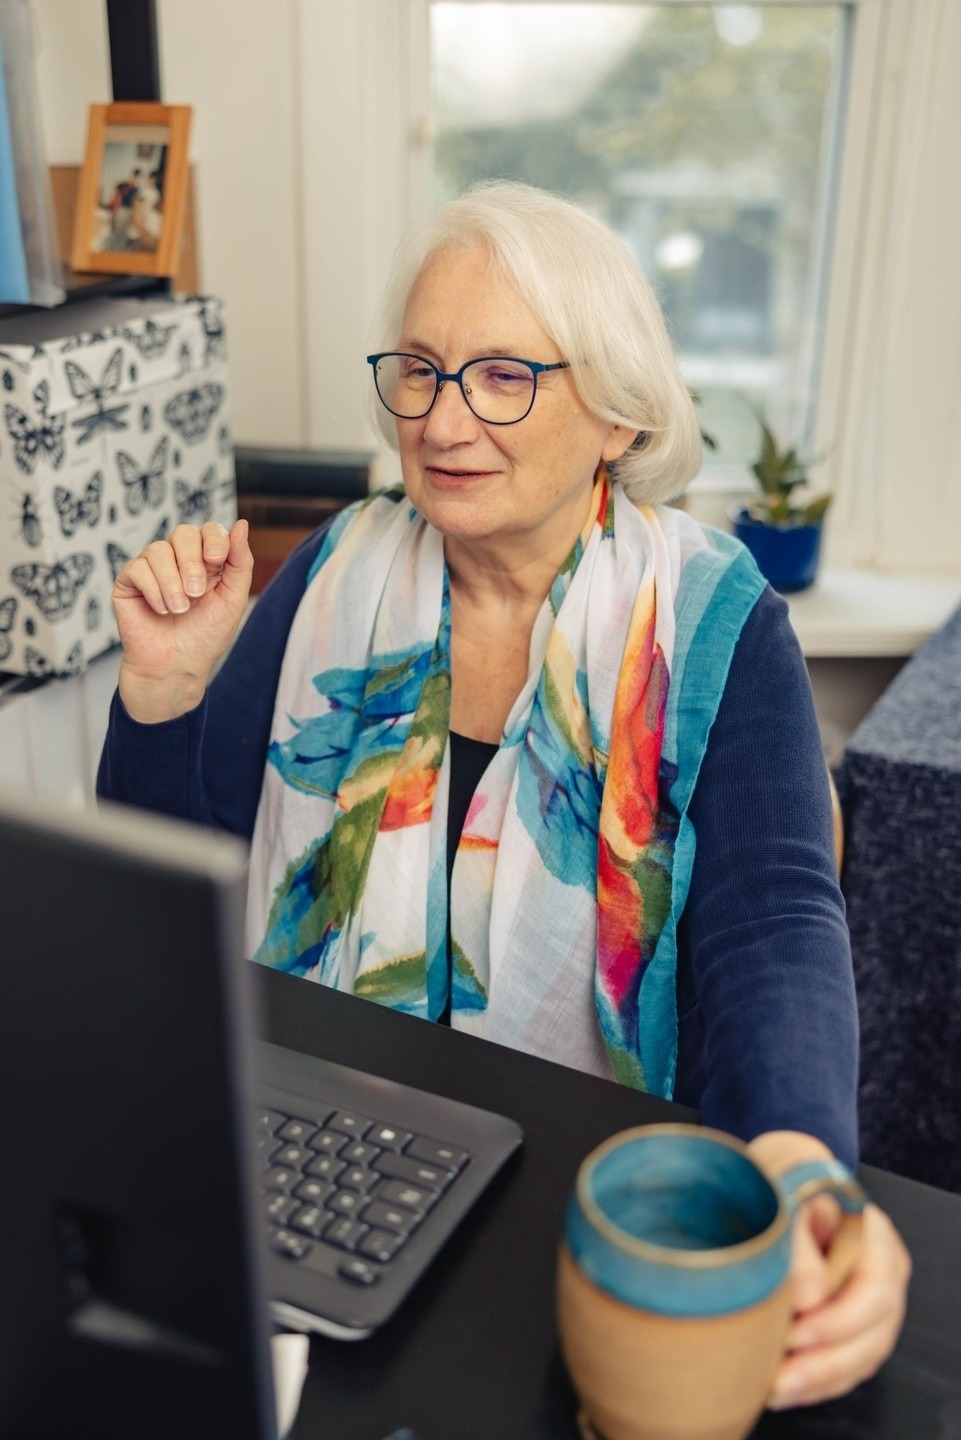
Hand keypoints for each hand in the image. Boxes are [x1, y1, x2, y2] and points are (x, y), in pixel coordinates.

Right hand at [112, 518, 253, 722]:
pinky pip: (138, 568)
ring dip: (172, 582)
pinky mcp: (129, 581)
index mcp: (205, 561)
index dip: (213, 539)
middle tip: (196, 593)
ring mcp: (152, 568)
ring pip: (158, 549)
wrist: (176, 666)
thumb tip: (242, 524)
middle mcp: (178, 560)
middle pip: (183, 532)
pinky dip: (153, 590)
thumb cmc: (205, 635)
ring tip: (180, 610)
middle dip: (192, 562)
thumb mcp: (233, 598)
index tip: (216, 561)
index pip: (209, 530)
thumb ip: (239, 561)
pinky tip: (161, 611)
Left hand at [748, 1131, 910, 1410]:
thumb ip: (796, 1236)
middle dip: (825, 1361)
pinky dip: (815, 1384)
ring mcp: (872, 1303)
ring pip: (861, 1357)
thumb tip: (807, 1296)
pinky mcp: (853, 1325)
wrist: (775, 1179)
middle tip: (778, 1374)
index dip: (838, 1319)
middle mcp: (883, 1271)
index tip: (795, 1330)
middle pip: (873, 1332)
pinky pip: (846, 1367)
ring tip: (774, 1388)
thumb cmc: (780, 1179)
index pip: (875, 1288)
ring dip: (818, 1380)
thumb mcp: (784, 1188)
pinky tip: (780, 1389)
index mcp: (874, 1233)